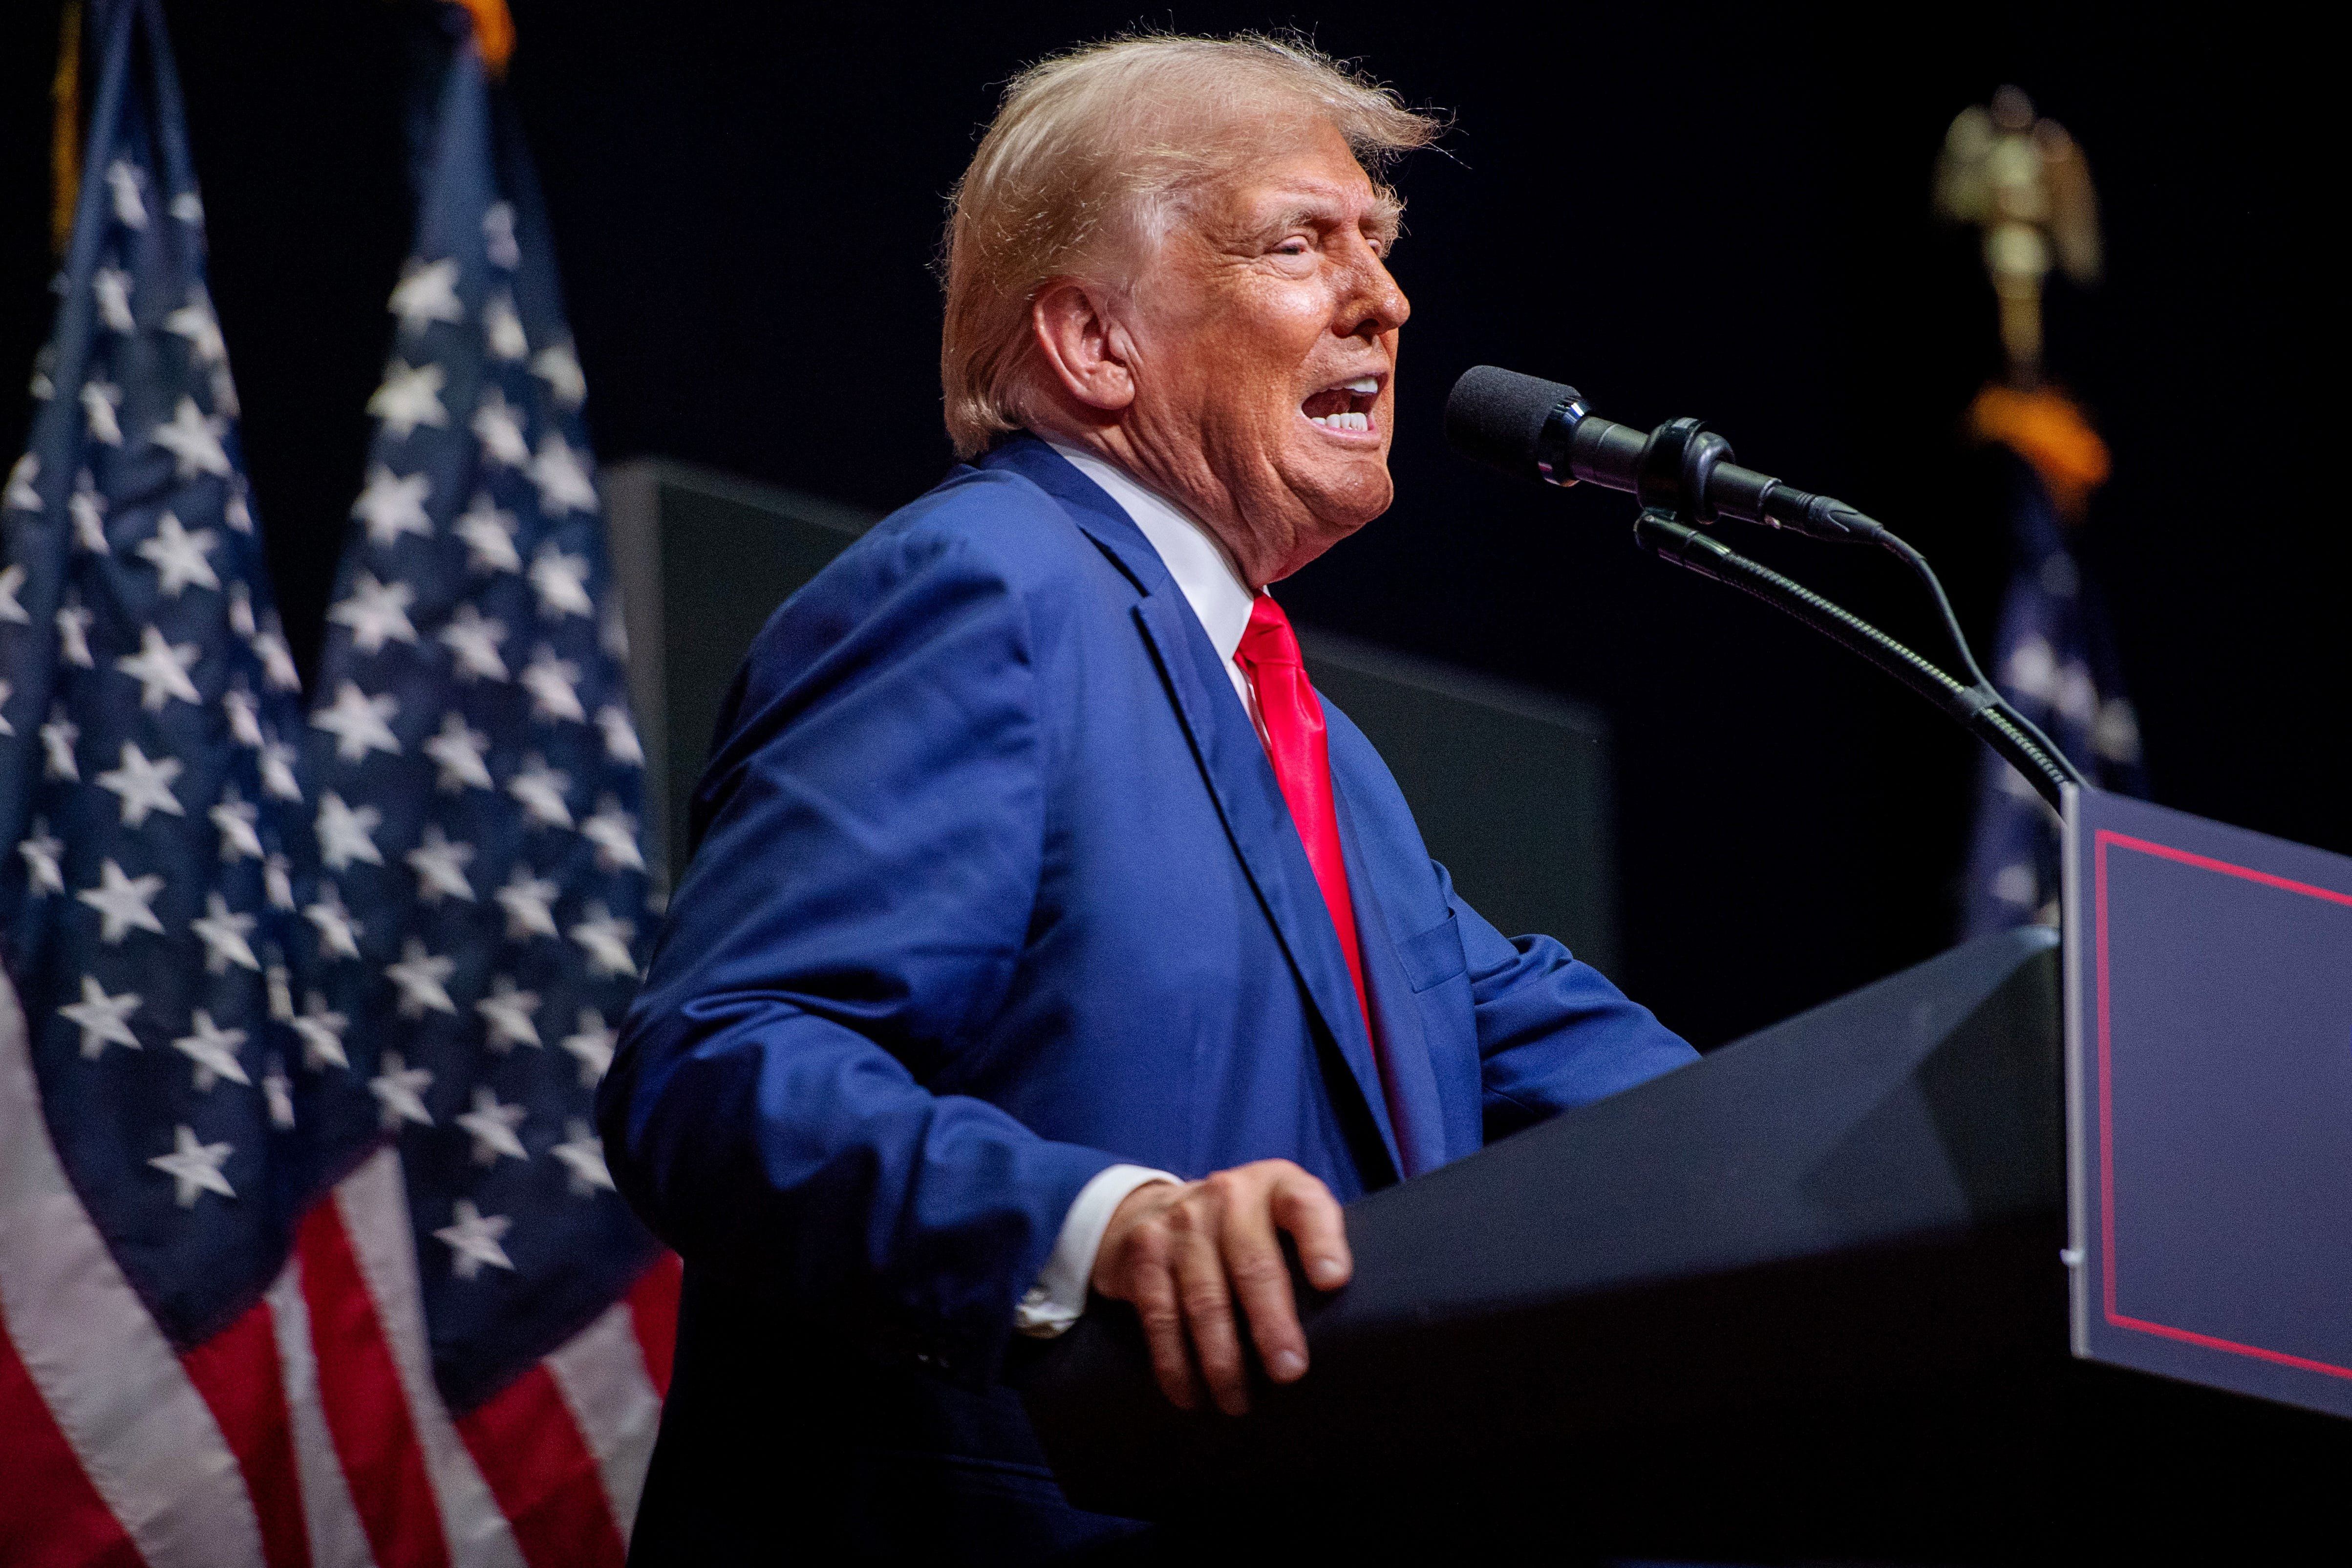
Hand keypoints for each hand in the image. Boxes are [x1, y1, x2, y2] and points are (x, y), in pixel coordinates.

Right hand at [1089, 1159, 1350, 1415]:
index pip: (1305, 1205)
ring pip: (1205, 1299)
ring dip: (1222, 1359)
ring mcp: (1181, 1222)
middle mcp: (1228, 1195)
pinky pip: (1160, 1316)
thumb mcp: (1282, 1219)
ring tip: (1238, 1401)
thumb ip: (1312, 1250)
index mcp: (1277, 1185)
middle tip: (1289, 1372)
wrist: (1154, 1209)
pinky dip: (1175, 1362)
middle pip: (1253, 1263)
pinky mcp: (1145, 1252)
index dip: (1321, 1241)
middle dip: (1272, 1324)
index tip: (1333, 1281)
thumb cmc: (1245, 1230)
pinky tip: (1191, 1394)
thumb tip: (1354, 1326)